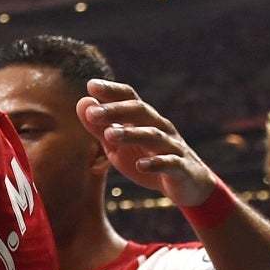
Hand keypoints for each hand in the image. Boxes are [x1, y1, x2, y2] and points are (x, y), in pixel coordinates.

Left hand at [77, 80, 214, 206]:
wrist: (186, 184)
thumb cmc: (146, 159)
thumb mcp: (118, 145)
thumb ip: (100, 127)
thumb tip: (82, 103)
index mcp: (144, 119)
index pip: (129, 98)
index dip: (112, 91)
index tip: (91, 85)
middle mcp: (160, 127)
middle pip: (141, 112)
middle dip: (116, 111)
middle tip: (92, 113)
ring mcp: (172, 146)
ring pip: (154, 135)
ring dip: (132, 134)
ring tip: (110, 135)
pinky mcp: (181, 168)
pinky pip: (170, 163)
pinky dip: (156, 163)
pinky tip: (140, 166)